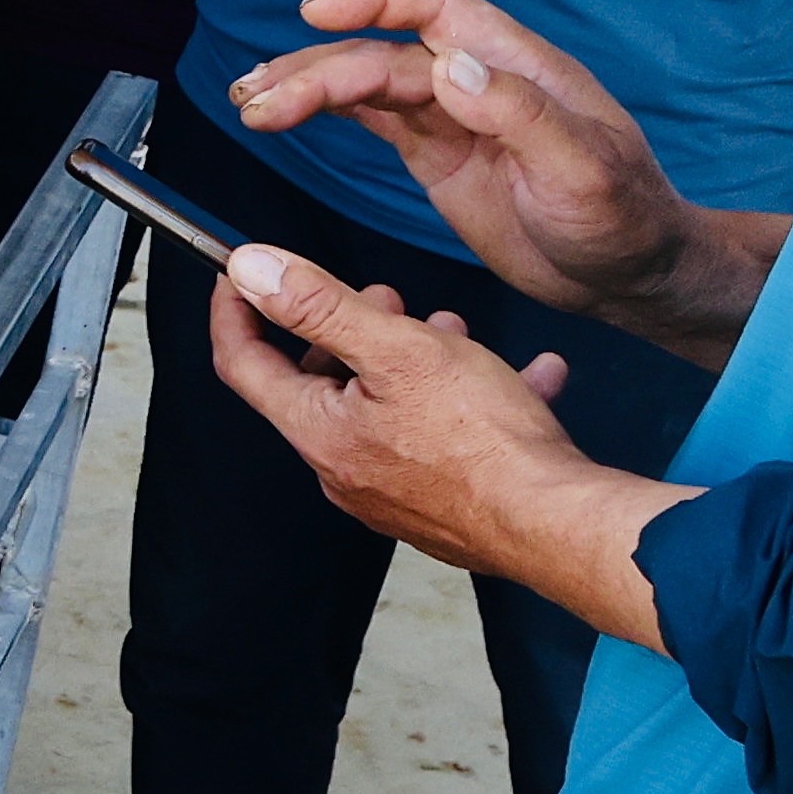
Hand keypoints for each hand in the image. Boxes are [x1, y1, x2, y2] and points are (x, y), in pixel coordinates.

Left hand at [199, 252, 684, 646]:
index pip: (244, 364)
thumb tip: (250, 270)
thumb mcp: (396, 348)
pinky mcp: (443, 504)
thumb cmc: (484, 440)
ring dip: (413, 359)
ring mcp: (393, 493)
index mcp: (319, 432)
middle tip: (386, 299)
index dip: (236, 311)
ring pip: (386, 407)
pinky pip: (443, 439)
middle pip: (321, 385)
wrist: (556, 523)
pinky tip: (526, 378)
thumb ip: (318, 306)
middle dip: (348, 331)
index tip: (240, 275)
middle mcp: (345, 470)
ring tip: (454, 332)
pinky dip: (473, 400)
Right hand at [226, 0, 702, 330]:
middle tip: (260, 100)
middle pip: (383, 52)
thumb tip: (447, 64)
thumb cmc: (624, 218)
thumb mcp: (583, 168)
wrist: (630, 274)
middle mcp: (478, 80)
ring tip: (250, 103)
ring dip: (306, 87)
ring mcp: (454, 117)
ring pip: (367, 83)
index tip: (318, 13)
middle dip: (317, 69)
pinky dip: (325, 112)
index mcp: (517, 66)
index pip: (437, 8)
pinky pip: (372, 118)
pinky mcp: (437, 154)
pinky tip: (279, 114)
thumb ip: (517, 112)